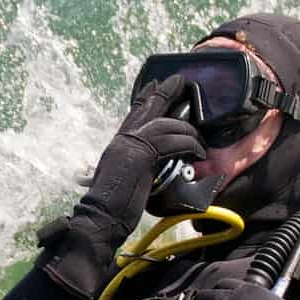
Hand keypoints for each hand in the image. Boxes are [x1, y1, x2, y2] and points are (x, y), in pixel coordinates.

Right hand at [36, 77, 204, 299]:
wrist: (99, 219)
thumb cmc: (112, 210)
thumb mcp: (126, 182)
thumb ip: (139, 170)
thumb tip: (154, 170)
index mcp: (117, 145)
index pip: (133, 115)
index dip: (146, 98)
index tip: (156, 84)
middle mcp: (121, 140)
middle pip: (147, 109)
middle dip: (166, 93)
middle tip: (181, 80)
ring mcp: (130, 145)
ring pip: (166, 125)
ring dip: (187, 131)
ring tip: (200, 140)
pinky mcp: (141, 155)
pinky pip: (173, 142)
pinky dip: (189, 144)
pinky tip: (197, 151)